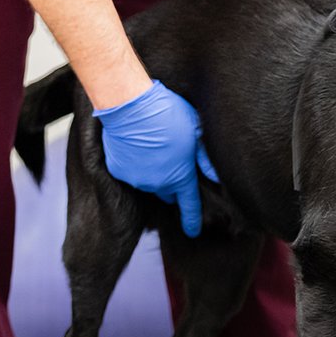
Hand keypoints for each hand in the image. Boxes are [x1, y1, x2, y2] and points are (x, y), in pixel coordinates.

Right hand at [94, 81, 218, 236]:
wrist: (130, 105)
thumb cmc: (167, 113)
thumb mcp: (195, 130)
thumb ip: (205, 158)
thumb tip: (216, 176)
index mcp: (181, 177)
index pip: (189, 206)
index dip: (192, 220)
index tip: (193, 231)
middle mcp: (159, 184)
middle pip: (169, 193)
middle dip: (173, 185)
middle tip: (174, 163)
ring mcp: (138, 180)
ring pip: (150, 182)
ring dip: (154, 172)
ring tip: (155, 146)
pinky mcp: (119, 171)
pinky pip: (131, 173)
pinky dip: (135, 164)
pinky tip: (137, 146)